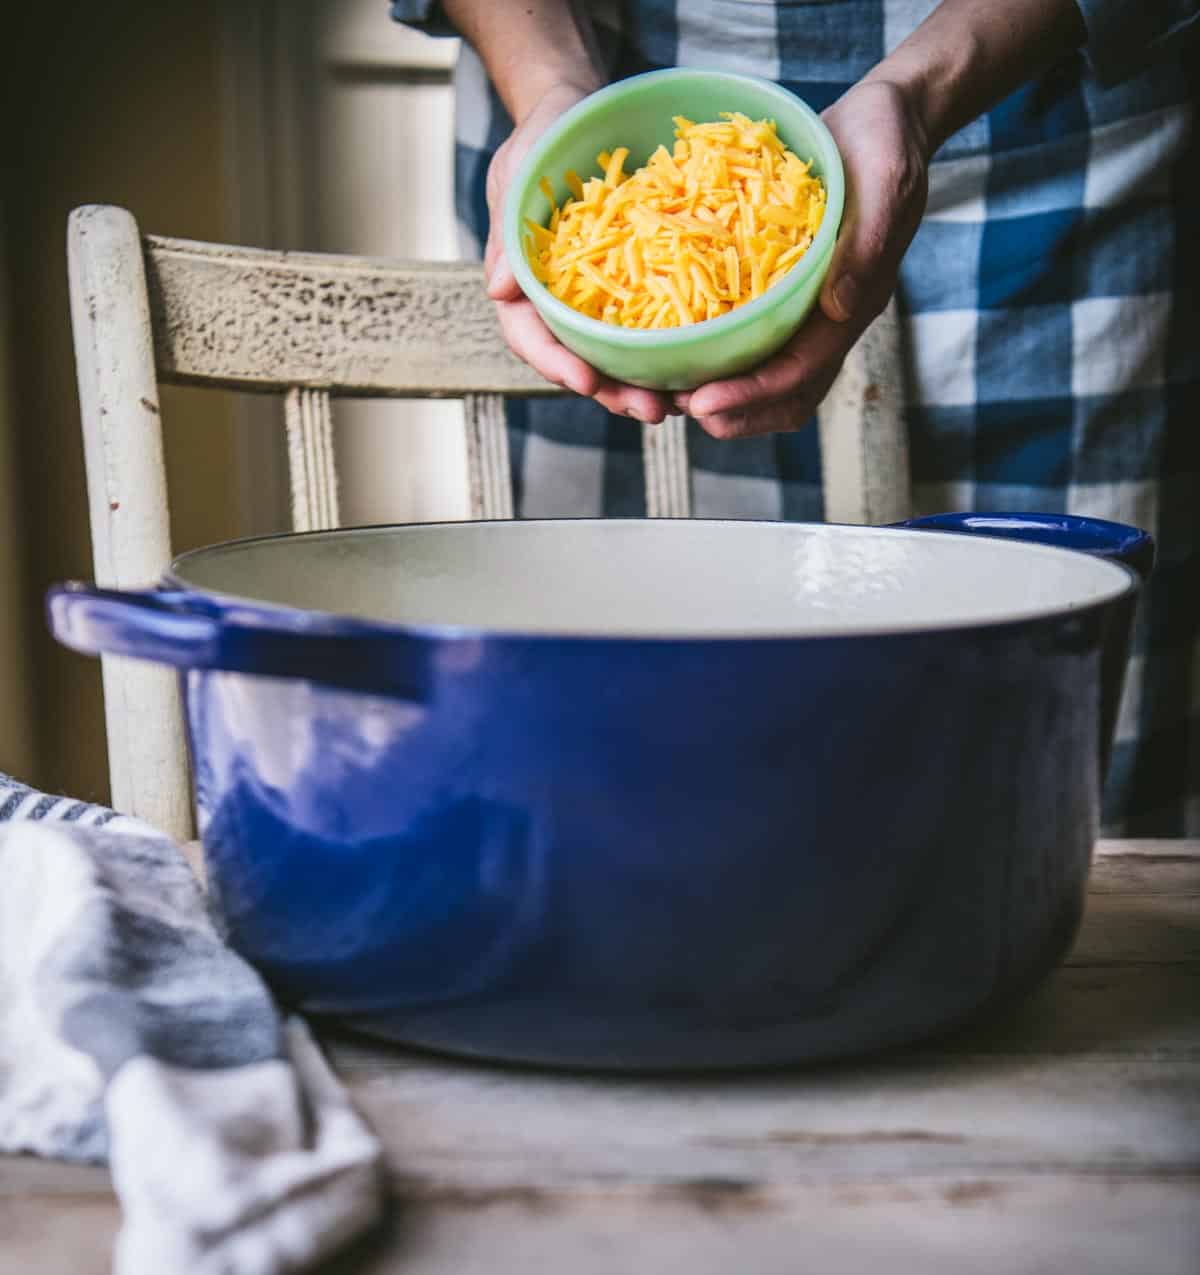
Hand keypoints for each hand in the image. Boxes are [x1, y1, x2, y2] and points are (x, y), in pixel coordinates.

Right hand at [484, 83, 674, 423]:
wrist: (581, 112)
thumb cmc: (541, 140)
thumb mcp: (515, 176)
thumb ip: (508, 235)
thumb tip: (498, 291)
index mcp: (523, 286)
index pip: (531, 338)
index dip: (557, 365)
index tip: (587, 383)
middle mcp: (560, 303)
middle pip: (579, 362)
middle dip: (613, 392)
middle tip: (650, 411)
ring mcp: (600, 300)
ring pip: (617, 356)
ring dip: (644, 384)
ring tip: (678, 404)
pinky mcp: (636, 287)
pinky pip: (651, 326)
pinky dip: (671, 350)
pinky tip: (698, 366)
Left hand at [674, 80, 930, 439]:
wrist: (884, 120)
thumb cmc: (887, 143)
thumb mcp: (886, 180)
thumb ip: (866, 244)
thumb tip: (835, 308)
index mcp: (853, 304)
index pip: (800, 372)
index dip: (752, 394)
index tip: (703, 402)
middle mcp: (829, 319)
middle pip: (783, 394)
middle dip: (735, 413)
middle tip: (679, 410)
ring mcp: (809, 309)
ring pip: (767, 375)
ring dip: (724, 395)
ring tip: (670, 396)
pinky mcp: (786, 290)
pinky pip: (752, 336)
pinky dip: (719, 354)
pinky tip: (678, 347)